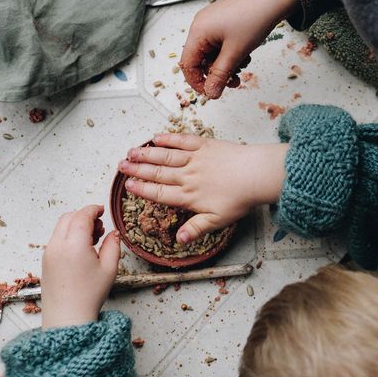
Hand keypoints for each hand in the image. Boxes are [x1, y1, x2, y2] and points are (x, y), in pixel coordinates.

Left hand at [41, 205, 120, 328]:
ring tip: (93, 240)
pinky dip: (69, 236)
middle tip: (99, 226)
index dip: (93, 209)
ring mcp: (49, 252)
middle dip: (84, 216)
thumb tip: (113, 233)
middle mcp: (58, 245)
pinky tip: (81, 249)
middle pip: (69, 217)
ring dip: (76, 225)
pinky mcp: (46, 260)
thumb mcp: (109, 268)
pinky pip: (57, 238)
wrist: (67, 318)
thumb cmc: (88, 295)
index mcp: (74, 244)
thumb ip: (113, 245)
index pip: (82, 215)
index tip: (101, 210)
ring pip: (61, 227)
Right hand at [118, 135, 288, 243]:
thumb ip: (196, 228)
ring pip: (166, 155)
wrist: (257, 175)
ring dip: (147, 153)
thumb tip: (178, 239)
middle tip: (121, 166)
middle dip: (137, 169)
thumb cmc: (240, 199)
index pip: (160, 193)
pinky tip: (157, 137)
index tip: (128, 185)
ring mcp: (196, 159)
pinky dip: (169, 138)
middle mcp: (188, 176)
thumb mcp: (217, 220)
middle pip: (158, 172)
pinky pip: (183, 140)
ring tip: (131, 151)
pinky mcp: (205, 145)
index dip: (142, 189)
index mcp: (189, 196)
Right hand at [180, 0, 298, 98]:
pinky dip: (230, 54)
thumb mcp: (235, 53)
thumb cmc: (254, 17)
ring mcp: (212, 23)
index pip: (187, 64)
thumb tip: (210, 92)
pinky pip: (220, 45)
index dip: (197, 81)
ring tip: (242, 66)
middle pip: (200, 59)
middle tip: (233, 81)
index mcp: (198, 31)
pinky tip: (243, 55)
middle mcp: (201, 25)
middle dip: (216, 73)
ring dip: (225, 65)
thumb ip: (220, 75)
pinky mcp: (222, 22)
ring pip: (212, 54)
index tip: (210, 92)